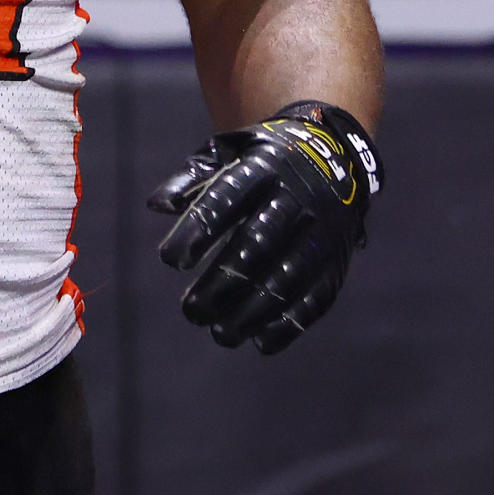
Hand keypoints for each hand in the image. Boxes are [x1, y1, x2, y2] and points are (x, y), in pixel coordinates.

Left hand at [148, 101, 378, 355]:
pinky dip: (292, 322)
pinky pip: (318, 295)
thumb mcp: (226, 153)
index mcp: (262, 168)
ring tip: (220, 333)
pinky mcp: (336, 260)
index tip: (169, 260)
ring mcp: (319, 232)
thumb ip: (190, 179)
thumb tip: (157, 205)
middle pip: (257, 243)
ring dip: (254, 310)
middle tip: (190, 311)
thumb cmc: (261, 161)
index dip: (199, 229)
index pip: (226, 199)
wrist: (335, 157)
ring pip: (288, 275)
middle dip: (223, 281)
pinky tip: (261, 341)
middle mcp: (295, 199)